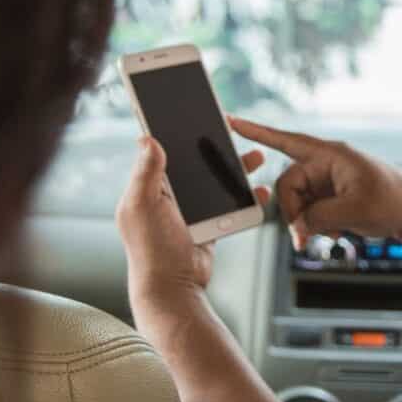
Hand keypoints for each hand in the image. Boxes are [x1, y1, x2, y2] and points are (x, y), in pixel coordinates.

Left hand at [116, 135, 270, 301]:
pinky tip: (258, 190)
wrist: (174, 288)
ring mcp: (189, 211)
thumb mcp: (143, 206)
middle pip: (194, 162)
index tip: (191, 112)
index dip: (174, 131)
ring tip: (254, 157)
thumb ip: (145, 173)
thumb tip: (147, 138)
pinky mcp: (207, 224)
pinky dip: (244, 196)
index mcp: (147, 188)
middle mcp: (166, 197)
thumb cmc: (152, 250)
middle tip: (230, 129)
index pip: (161, 150)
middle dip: (214, 146)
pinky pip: (228, 203)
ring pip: (215, 180)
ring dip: (235, 168)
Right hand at [228, 117, 401, 248]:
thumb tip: (298, 225)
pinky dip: (312, 225)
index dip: (256, 132)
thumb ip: (320, 216)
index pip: (286, 141)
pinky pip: (307, 210)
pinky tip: (329, 234)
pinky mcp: (328, 197)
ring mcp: (325, 181)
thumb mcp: (357, 210)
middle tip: (302, 239)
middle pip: (287, 185)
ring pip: (296, 202)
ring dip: (303, 223)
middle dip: (292, 213)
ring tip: (320, 239)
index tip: (230, 120)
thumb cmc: (392, 199)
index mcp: (329, 155)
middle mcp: (323, 164)